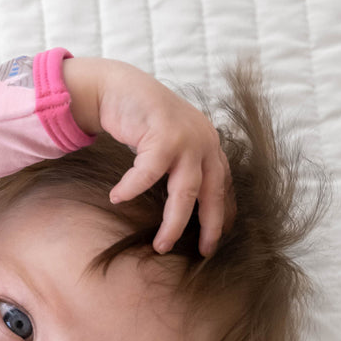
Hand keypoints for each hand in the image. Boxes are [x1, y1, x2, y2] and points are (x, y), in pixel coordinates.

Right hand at [62, 56, 231, 255]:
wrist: (119, 87)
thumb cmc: (140, 121)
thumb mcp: (168, 145)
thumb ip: (180, 167)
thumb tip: (182, 206)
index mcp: (209, 146)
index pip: (223, 187)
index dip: (223, 214)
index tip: (218, 239)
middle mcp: (205, 141)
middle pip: (211, 194)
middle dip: (209, 227)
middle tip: (204, 253)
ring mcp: (186, 137)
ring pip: (185, 192)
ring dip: (173, 222)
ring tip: (161, 245)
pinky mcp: (163, 132)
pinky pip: (148, 172)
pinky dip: (132, 188)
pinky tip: (117, 198)